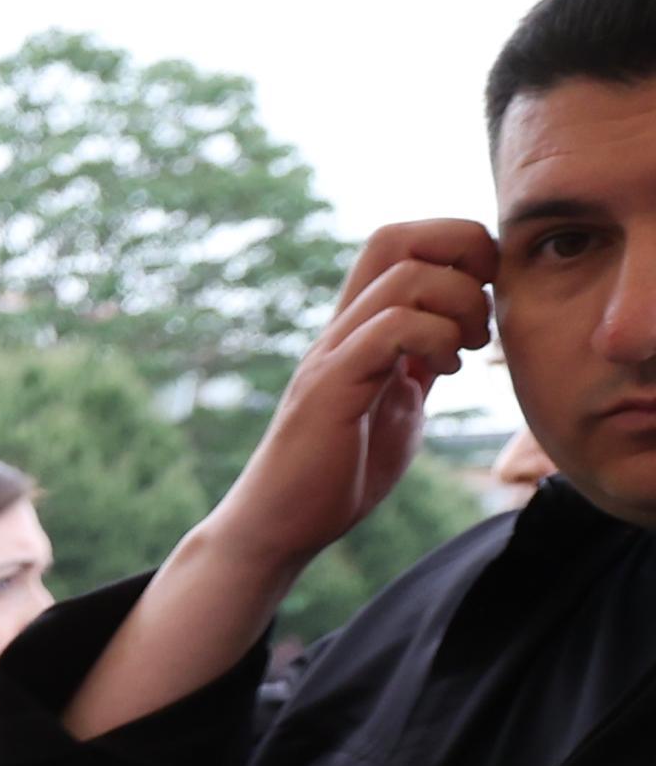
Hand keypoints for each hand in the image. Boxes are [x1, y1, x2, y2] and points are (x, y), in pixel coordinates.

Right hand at [206, 219, 496, 577]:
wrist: (280, 527)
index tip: (485, 298)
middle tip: (481, 311)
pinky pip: (391, 328)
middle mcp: (340, 329)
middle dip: (462, 253)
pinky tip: (441, 374)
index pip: (403, 243)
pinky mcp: (331, 386)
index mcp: (358, 329)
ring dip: (459, 305)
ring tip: (465, 352)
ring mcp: (332, 354)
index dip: (458, 248)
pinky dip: (435, 339)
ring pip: (405, 277)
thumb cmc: (336, 474)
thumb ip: (422, 363)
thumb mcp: (400, 405)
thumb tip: (462, 333)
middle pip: (396, 237)